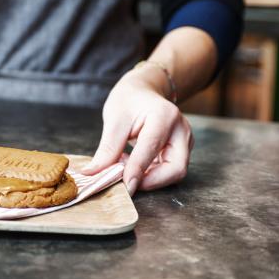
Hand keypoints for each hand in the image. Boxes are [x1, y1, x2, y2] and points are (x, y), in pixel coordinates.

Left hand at [81, 68, 193, 195]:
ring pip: (173, 173)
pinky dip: (149, 174)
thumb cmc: (129, 101)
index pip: (151, 148)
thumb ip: (107, 149)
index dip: (137, 171)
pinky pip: (168, 171)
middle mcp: (181, 130)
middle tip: (124, 182)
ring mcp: (184, 141)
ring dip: (148, 178)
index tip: (124, 187)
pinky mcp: (181, 151)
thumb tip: (93, 174)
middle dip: (150, 181)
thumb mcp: (114, 120)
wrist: (143, 92)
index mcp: (164, 116)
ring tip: (124, 165)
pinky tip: (131, 164)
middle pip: (175, 169)